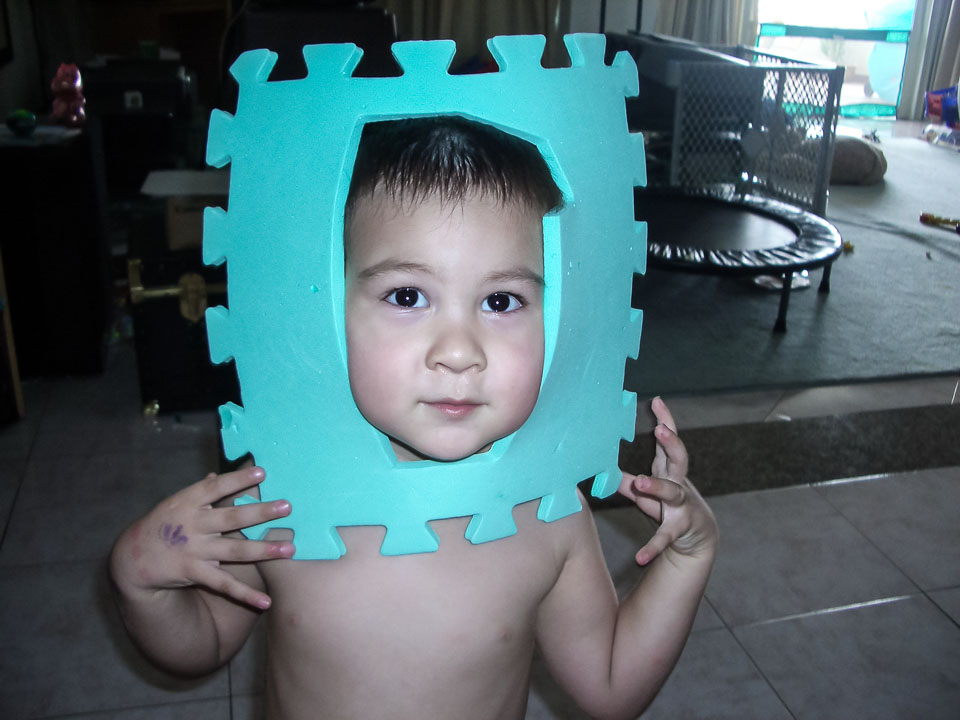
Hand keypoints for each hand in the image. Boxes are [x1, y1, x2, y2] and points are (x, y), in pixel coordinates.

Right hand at [111, 466, 293, 609]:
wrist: (132, 558)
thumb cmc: (163, 524)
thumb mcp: (176, 503)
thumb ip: (200, 492)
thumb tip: (217, 475)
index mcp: (187, 502)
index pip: (215, 488)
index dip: (237, 479)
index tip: (262, 472)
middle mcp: (193, 525)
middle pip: (231, 518)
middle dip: (260, 512)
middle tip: (288, 507)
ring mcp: (194, 551)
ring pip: (235, 551)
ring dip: (264, 551)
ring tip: (289, 549)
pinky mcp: (195, 573)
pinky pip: (224, 585)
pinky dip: (245, 595)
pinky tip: (266, 601)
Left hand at [618, 397, 717, 565]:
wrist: (698, 539)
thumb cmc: (669, 507)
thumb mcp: (648, 491)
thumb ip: (626, 479)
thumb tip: (601, 466)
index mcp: (670, 471)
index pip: (669, 442)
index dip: (665, 421)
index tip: (657, 401)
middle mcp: (679, 485)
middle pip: (679, 459)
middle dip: (671, 443)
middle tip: (661, 429)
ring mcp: (682, 507)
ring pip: (672, 493)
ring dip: (656, 486)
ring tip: (639, 481)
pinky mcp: (679, 530)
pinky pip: (664, 538)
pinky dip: (652, 548)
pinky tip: (639, 557)